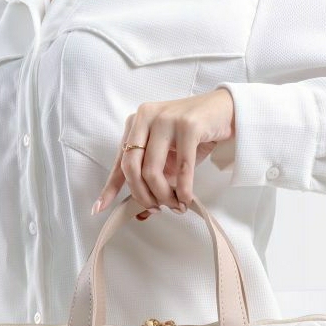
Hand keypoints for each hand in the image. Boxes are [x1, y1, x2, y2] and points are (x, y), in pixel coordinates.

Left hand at [91, 87, 234, 219]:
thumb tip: (142, 213)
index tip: (100, 208)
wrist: (224, 112)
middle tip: (156, 209)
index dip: (111, 187)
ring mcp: (167, 119)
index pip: (120, 160)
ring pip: (153, 171)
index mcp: (136, 123)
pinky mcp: (189, 126)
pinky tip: (187, 199)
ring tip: (175, 206)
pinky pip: (182, 168)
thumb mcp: (168, 156)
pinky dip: (184, 190)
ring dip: (164, 196)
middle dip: (143, 196)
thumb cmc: (193, 136)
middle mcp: (146, 117)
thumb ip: (154, 177)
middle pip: (132, 168)